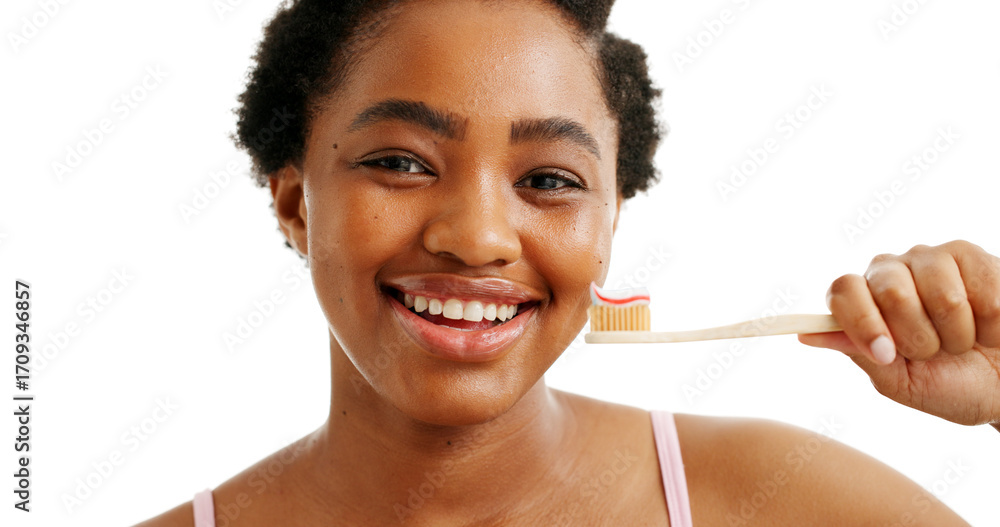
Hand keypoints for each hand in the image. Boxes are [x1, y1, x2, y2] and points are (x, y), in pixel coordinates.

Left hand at [798, 240, 999, 426]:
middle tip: (933, 352)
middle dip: (918, 337)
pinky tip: (988, 329)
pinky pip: (982, 294)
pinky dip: (990, 326)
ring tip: (962, 341)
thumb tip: (805, 335)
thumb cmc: (949, 384)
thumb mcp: (899, 381)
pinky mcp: (970, 256)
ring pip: (942, 296)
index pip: (843, 291)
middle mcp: (889, 272)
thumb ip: (858, 353)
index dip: (862, 322)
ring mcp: (930, 259)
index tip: (886, 353)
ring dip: (958, 335)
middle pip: (890, 292)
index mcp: (863, 300)